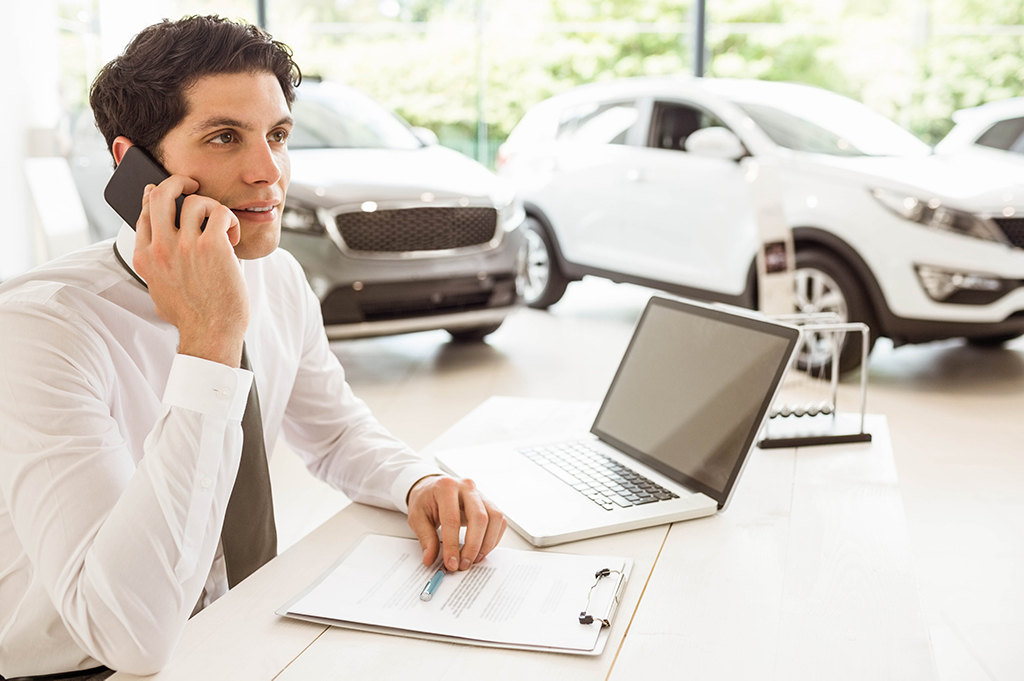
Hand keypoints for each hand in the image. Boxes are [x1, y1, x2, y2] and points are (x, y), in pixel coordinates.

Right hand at [133, 176, 248, 366]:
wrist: (210, 333)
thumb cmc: (190, 315)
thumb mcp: (158, 289)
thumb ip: (154, 266)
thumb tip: (150, 249)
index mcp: (144, 257)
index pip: (145, 211)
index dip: (157, 195)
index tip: (167, 190)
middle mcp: (161, 248)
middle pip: (163, 194)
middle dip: (179, 182)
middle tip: (193, 184)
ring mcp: (186, 245)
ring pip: (195, 200)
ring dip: (212, 208)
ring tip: (221, 227)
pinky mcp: (212, 245)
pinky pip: (221, 213)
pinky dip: (230, 221)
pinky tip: (233, 237)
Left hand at [407, 475, 506, 571]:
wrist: (433, 487)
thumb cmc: (426, 500)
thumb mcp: (417, 517)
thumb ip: (426, 538)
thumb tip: (430, 559)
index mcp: (446, 486)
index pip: (452, 519)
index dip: (452, 544)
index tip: (451, 563)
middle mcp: (466, 487)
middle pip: (479, 517)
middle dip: (472, 546)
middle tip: (463, 564)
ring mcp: (481, 494)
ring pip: (494, 518)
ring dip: (486, 543)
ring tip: (473, 559)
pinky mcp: (489, 503)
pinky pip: (499, 521)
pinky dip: (493, 538)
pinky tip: (481, 549)